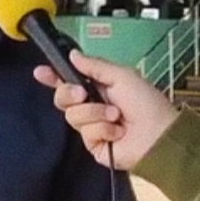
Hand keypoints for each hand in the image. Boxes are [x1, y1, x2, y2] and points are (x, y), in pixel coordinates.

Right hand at [34, 50, 178, 169]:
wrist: (159, 135)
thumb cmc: (145, 102)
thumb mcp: (121, 76)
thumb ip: (94, 65)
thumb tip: (72, 55)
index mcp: (97, 88)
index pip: (69, 81)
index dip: (53, 77)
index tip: (40, 72)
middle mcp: (91, 106)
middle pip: (63, 98)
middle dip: (69, 94)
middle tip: (83, 94)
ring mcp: (91, 127)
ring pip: (73, 116)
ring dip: (94, 113)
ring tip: (115, 116)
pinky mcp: (93, 145)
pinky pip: (86, 133)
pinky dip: (102, 130)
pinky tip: (118, 132)